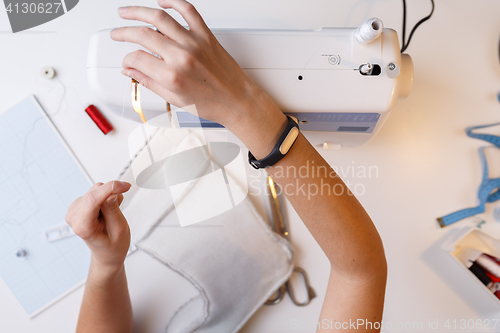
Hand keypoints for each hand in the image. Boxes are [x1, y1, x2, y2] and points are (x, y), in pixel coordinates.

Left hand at [66, 181, 131, 270]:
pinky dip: (105, 198)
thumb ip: (113, 210)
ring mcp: (74, 210)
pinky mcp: (79, 204)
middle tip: (119, 210)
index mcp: (82, 226)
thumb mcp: (119, 229)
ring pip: (96, 189)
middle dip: (112, 195)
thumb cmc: (113, 246)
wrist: (107, 253)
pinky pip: (95, 192)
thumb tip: (111, 193)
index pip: (93, 199)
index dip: (111, 188)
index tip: (126, 186)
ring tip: (112, 214)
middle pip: (95, 191)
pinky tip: (107, 211)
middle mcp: (74, 217)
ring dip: (109, 197)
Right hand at [110, 1, 284, 131]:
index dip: (127, 59)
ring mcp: (195, 43)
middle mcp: (182, 56)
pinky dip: (173, 2)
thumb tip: (130, 71)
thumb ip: (149, 82)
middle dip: (124, 32)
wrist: (238, 101)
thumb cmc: (212, 104)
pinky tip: (163, 2)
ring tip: (127, 12)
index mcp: (172, 76)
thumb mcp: (175, 99)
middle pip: (143, 35)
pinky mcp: (207, 35)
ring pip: (160, 18)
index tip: (127, 61)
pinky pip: (188, 11)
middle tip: (117, 33)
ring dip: (139, 11)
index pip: (137, 58)